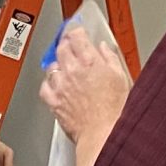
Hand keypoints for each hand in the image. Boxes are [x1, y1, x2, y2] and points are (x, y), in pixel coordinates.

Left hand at [40, 24, 131, 150]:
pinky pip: (44, 86)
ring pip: (51, 65)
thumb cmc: (115, 110)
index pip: (77, 35)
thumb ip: (110, 58)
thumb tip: (104, 49)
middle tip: (71, 46)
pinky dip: (49, 83)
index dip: (76, 30)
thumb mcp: (121, 77)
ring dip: (57, 64)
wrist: (103, 134)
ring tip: (65, 67)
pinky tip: (56, 85)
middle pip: (62, 47)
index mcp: (90, 61)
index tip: (77, 30)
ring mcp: (61, 86)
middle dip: (66, 44)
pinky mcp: (54, 101)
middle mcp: (72, 70)